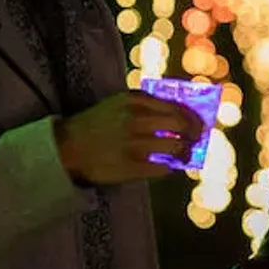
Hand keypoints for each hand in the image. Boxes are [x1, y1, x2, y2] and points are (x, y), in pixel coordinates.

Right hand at [54, 91, 204, 184]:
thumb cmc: (98, 123)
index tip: (200, 123)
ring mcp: (133, 144)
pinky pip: (162, 167)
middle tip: (196, 139)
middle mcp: (136, 120)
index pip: (177, 106)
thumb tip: (182, 113)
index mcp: (135, 101)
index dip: (193, 116)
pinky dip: (170, 167)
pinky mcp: (130, 167)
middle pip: (181, 125)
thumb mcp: (119, 103)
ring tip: (186, 155)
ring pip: (176, 147)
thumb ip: (147, 104)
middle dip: (194, 133)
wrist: (68, 147)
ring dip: (186, 152)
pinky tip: (169, 166)